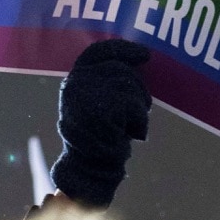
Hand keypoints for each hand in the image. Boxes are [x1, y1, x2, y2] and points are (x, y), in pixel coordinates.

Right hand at [49, 39, 151, 207]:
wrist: (89, 169)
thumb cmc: (98, 140)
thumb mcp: (96, 105)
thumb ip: (106, 84)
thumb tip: (135, 64)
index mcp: (73, 80)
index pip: (98, 52)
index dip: (122, 49)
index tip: (145, 54)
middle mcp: (77, 83)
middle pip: (121, 70)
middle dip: (138, 89)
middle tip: (141, 110)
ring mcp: (89, 94)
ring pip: (131, 88)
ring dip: (139, 109)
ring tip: (128, 128)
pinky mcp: (103, 109)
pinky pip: (135, 107)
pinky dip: (140, 122)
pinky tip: (130, 135)